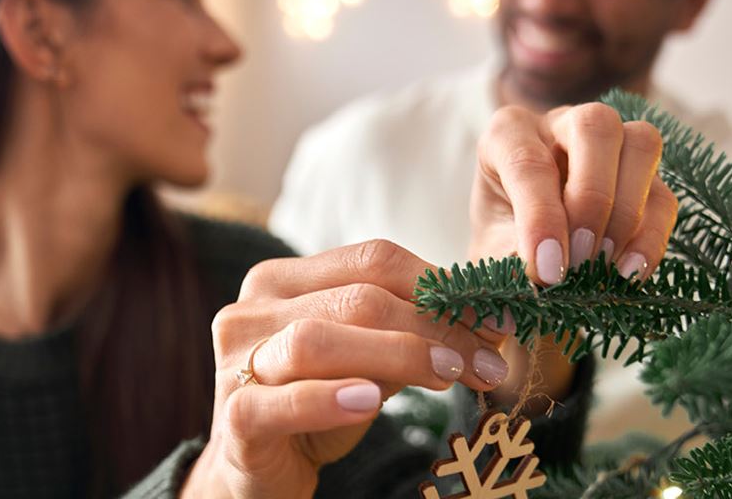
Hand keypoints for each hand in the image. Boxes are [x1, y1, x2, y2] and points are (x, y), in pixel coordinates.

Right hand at [182, 240, 513, 497]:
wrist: (257, 472)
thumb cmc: (314, 405)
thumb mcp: (365, 360)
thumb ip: (405, 334)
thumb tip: (487, 321)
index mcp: (282, 281)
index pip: (372, 260)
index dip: (441, 285)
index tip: (496, 318)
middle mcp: (251, 310)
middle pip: (355, 298)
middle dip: (434, 326)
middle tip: (487, 360)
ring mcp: (236, 362)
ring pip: (317, 340)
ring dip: (398, 354)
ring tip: (449, 376)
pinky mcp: (234, 417)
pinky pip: (282, 400)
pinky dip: (329, 398)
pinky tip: (370, 401)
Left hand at [470, 103, 678, 283]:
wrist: (524, 251)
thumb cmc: (500, 242)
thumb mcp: (490, 251)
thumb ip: (509, 262)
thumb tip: (542, 277)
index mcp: (508, 133)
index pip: (528, 161)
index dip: (541, 218)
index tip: (547, 270)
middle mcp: (561, 124)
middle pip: (595, 128)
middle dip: (592, 200)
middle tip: (579, 260)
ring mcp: (612, 142)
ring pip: (641, 145)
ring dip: (627, 213)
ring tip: (602, 267)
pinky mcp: (645, 176)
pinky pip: (663, 196)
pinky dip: (650, 237)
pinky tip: (628, 274)